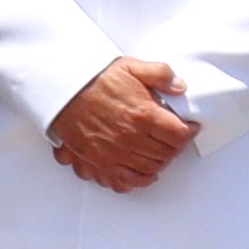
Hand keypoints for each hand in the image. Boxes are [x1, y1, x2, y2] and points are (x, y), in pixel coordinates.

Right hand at [46, 53, 200, 193]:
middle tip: (174, 139)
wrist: (59, 89)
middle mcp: (131, 138)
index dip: (189, 131)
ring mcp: (114, 153)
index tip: (189, 127)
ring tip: (160, 154)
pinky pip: (124, 182)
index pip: (179, 134)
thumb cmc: (92, 79)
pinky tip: (143, 173)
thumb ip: (160, 74)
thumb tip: (179, 87)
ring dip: (160, 163)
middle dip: (175, 147)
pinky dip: (137, 181)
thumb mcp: (130, 67)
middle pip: (167, 154)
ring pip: (150, 170)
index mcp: (143, 115)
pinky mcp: (98, 162)